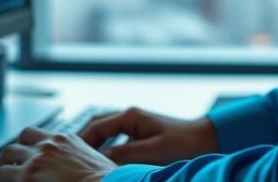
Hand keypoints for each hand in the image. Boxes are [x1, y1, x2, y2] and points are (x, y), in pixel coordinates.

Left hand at [0, 126, 116, 181]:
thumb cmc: (106, 180)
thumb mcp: (92, 161)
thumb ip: (75, 159)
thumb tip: (69, 170)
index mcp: (65, 139)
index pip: (36, 135)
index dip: (25, 146)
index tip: (23, 156)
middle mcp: (48, 145)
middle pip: (17, 142)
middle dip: (8, 157)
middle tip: (4, 169)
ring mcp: (36, 159)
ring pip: (5, 159)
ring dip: (0, 170)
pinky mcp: (27, 176)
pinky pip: (2, 177)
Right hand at [80, 107, 219, 165]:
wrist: (206, 139)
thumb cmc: (185, 142)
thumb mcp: (154, 150)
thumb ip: (126, 152)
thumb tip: (101, 158)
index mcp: (131, 116)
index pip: (96, 126)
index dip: (81, 141)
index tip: (71, 156)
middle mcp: (131, 117)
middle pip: (97, 126)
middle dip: (83, 141)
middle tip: (71, 157)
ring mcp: (136, 125)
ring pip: (105, 132)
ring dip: (94, 144)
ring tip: (83, 160)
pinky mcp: (141, 135)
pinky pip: (115, 140)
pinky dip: (106, 148)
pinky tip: (103, 161)